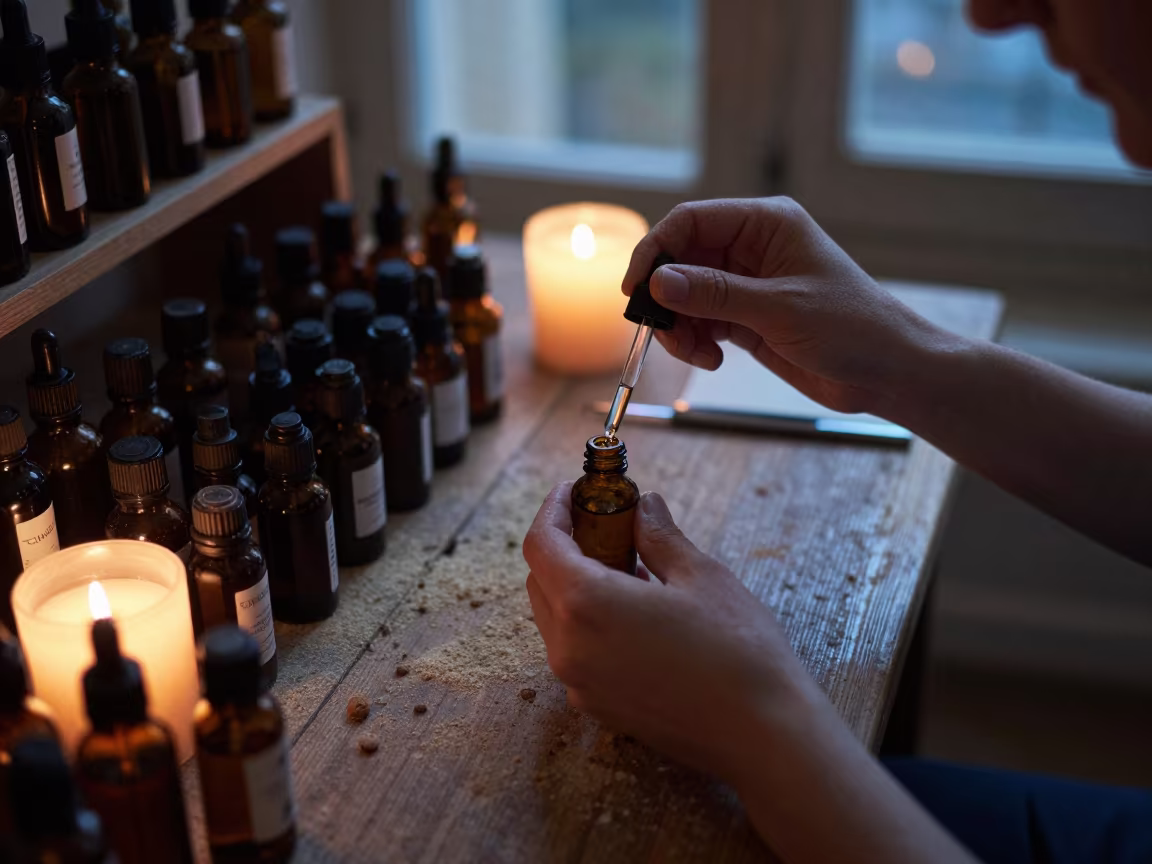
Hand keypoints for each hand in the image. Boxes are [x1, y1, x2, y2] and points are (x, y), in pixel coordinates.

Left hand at [522, 482, 835, 788]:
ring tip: (630, 569)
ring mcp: (579, 684)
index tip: (572, 493)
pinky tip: (635, 614)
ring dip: (576, 586)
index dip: (552, 511)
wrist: (762, 735)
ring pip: (555, 619)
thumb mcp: (701, 576)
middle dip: (565, 547)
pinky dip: (589, 623)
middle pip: (541, 581)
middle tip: (608, 525)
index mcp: (586, 604)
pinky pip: (575, 652)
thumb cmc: (738, 650)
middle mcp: (569, 648)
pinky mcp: (597, 707)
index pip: (541, 545)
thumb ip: (659, 537)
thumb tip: (644, 507)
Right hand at [624, 198, 964, 415]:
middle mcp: (752, 247)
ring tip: (698, 354)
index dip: (656, 250)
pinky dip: (695, 341)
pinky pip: (701, 321)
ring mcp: (747, 284)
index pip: (691, 221)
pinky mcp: (747, 317)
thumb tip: (659, 282)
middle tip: (662, 332)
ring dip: (680, 327)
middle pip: (681, 260)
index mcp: (766, 224)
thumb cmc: (851, 327)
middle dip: (667, 297)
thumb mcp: (778, 308)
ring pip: (686, 295)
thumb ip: (715, 294)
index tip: (636, 289)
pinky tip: (713, 360)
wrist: (888, 372)